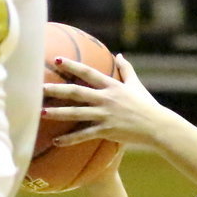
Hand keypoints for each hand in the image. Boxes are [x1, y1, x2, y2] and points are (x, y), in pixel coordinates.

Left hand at [42, 55, 167, 147]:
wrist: (157, 126)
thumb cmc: (147, 105)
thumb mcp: (136, 85)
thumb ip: (126, 69)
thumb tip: (119, 55)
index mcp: (112, 86)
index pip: (88, 73)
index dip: (72, 66)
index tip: (56, 60)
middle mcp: (106, 99)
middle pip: (76, 92)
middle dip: (56, 89)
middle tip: (38, 87)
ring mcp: (105, 115)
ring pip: (76, 113)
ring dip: (57, 113)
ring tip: (40, 112)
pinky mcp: (107, 131)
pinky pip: (84, 135)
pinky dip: (70, 139)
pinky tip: (56, 141)